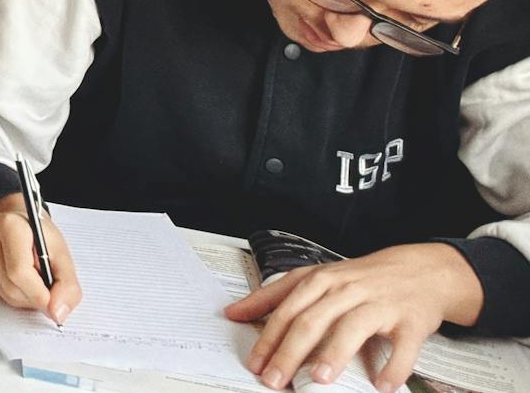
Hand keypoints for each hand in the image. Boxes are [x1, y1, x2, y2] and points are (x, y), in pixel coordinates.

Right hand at [0, 196, 81, 324]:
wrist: (20, 223)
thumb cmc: (40, 235)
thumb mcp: (62, 254)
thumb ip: (67, 285)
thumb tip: (57, 312)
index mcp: (9, 225)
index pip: (19, 272)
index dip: (39, 294)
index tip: (53, 301)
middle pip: (11, 286)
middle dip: (33, 297)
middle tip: (45, 288)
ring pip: (3, 294)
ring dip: (23, 297)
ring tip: (32, 280)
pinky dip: (10, 293)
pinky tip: (17, 278)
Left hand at [226, 242, 479, 391]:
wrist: (418, 270)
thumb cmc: (359, 279)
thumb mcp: (313, 278)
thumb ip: (273, 295)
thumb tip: (233, 312)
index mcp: (319, 281)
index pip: (286, 310)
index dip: (268, 338)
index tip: (255, 363)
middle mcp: (346, 290)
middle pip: (312, 320)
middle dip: (290, 352)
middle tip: (275, 380)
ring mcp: (378, 304)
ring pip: (352, 328)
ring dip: (335, 353)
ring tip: (320, 378)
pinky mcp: (410, 321)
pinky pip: (403, 346)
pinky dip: (393, 367)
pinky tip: (382, 385)